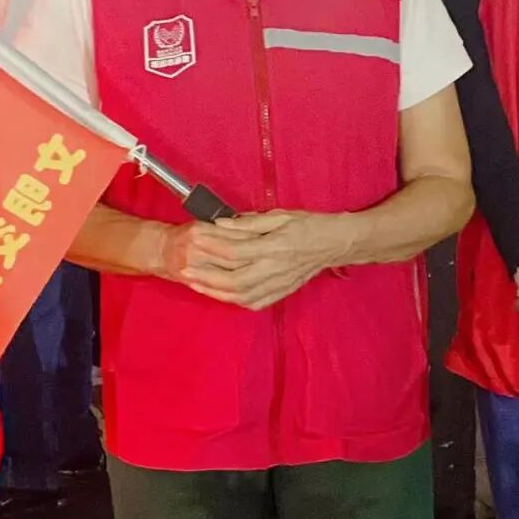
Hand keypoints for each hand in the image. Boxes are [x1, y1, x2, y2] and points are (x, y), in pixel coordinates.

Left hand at [173, 210, 351, 311]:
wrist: (334, 244)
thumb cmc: (307, 225)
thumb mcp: (279, 216)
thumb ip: (248, 223)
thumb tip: (220, 224)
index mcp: (274, 247)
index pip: (235, 251)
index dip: (211, 248)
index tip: (193, 241)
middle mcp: (275, 269)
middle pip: (233, 279)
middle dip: (205, 276)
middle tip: (184, 269)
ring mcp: (279, 284)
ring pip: (241, 295)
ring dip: (215, 292)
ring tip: (195, 283)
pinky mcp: (281, 292)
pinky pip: (255, 303)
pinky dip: (234, 301)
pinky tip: (220, 295)